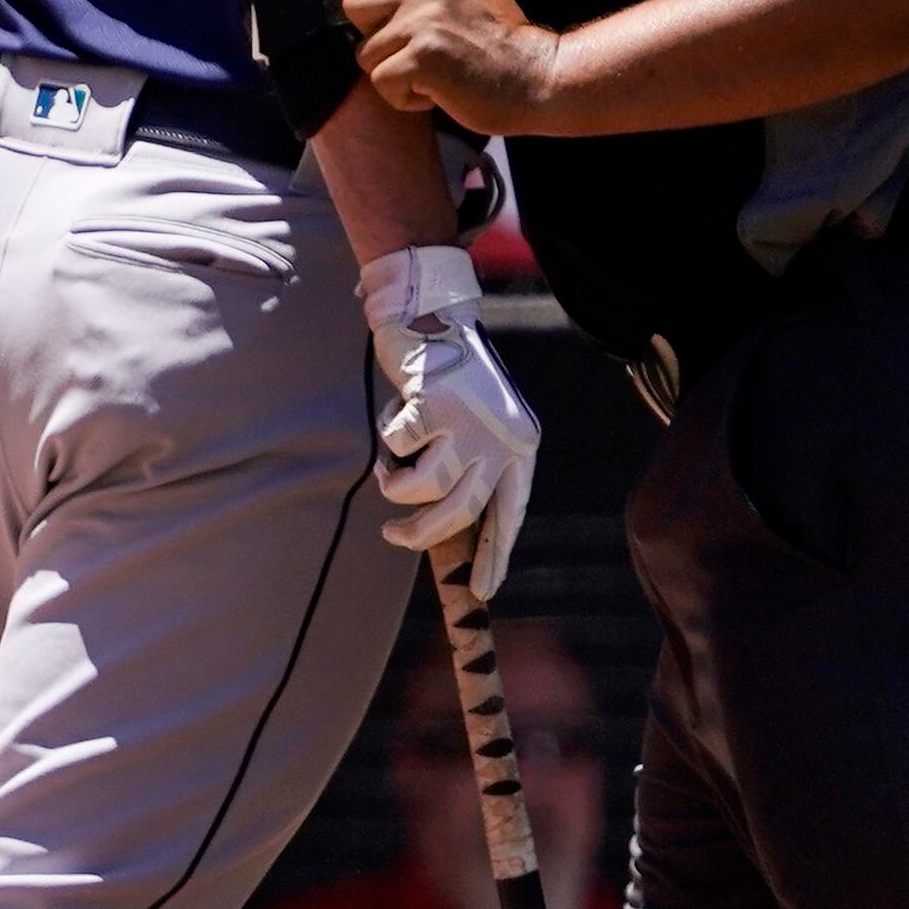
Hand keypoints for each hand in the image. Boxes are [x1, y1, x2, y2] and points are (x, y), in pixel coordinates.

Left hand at [346, 0, 565, 131]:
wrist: (538, 78)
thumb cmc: (499, 38)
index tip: (399, 5)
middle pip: (354, 3)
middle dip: (376, 33)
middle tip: (413, 46)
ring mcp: (424, 17)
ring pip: (365, 52)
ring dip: (394, 70)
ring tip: (433, 71)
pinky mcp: (422, 56)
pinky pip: (381, 82)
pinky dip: (404, 96)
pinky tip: (437, 90)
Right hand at [362, 242, 542, 598]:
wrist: (435, 316)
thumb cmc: (452, 381)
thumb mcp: (477, 427)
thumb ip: (473, 468)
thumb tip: (446, 530)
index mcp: (522, 446)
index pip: (512, 512)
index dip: (498, 554)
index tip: (486, 592)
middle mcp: (502, 437)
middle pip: (462, 511)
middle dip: (421, 535)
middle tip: (394, 536)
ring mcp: (468, 421)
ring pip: (424, 487)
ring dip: (397, 486)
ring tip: (392, 467)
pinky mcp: (432, 404)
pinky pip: (397, 448)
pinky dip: (387, 439)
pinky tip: (395, 413)